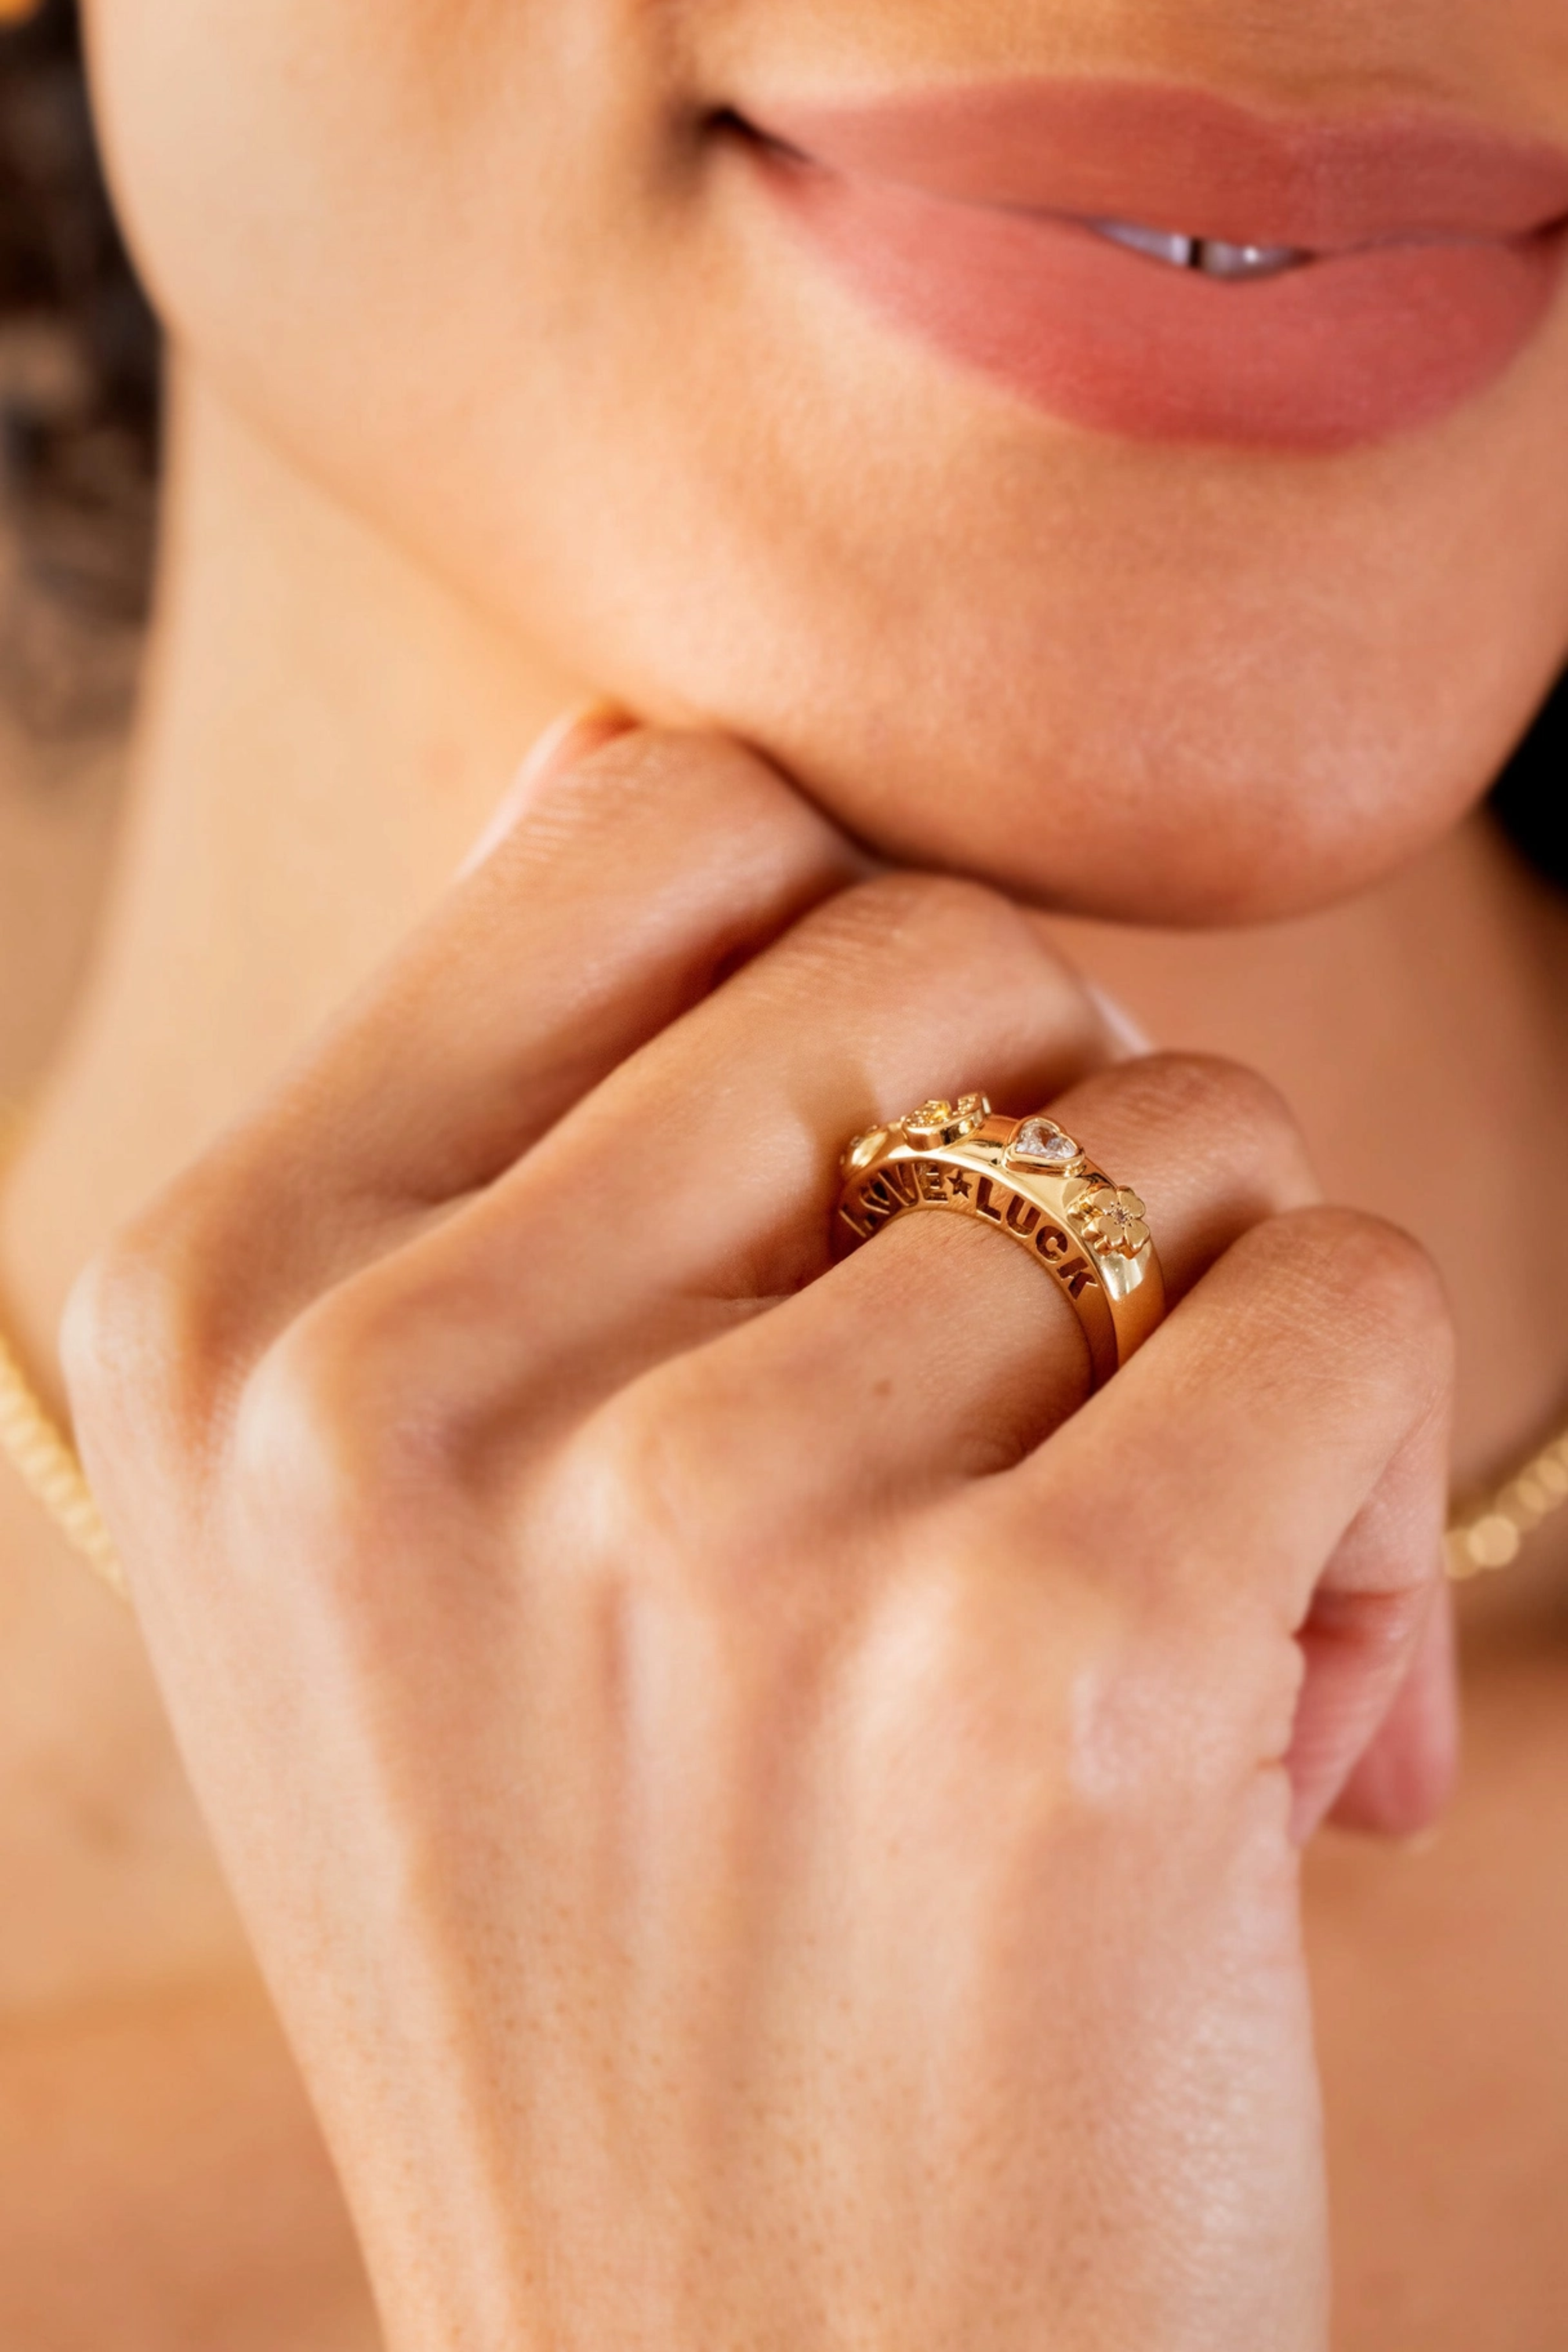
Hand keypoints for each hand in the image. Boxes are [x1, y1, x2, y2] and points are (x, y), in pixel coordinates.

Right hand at [67, 726, 1454, 2350]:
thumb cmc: (635, 1928)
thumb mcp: (416, 1535)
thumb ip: (509, 1119)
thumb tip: (606, 747)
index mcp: (222, 1306)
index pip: (661, 822)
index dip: (854, 983)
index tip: (862, 1214)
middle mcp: (396, 1398)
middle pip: (947, 954)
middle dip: (1064, 1151)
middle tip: (1031, 1423)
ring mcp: (693, 1537)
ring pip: (1181, 1140)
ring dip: (1225, 1346)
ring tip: (1131, 1616)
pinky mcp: (1017, 1677)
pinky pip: (1344, 1302)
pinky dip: (1368, 1468)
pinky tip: (1276, 1713)